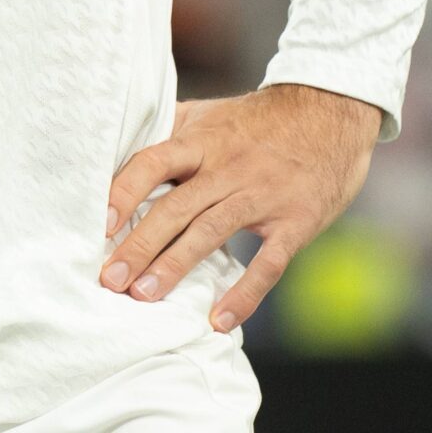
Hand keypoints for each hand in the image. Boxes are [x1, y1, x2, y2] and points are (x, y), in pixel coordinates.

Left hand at [98, 83, 380, 332]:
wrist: (331, 112)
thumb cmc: (260, 119)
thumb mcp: (211, 114)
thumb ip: (170, 131)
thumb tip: (122, 150)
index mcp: (203, 141)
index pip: (154, 162)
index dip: (125, 191)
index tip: (101, 224)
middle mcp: (228, 167)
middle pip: (176, 206)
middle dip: (140, 245)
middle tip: (111, 279)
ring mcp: (262, 195)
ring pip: (212, 232)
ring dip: (176, 265)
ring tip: (145, 296)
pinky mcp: (295, 221)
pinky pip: (267, 263)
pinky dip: (244, 294)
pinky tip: (219, 320)